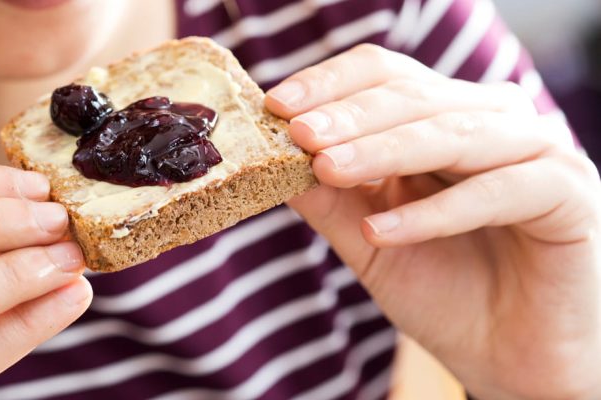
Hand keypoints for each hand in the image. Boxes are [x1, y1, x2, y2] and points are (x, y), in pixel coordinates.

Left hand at [266, 44, 600, 399]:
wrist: (510, 357)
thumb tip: (266, 157)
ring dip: (384, 151)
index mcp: (445, 116)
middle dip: (349, 116)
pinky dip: (435, 211)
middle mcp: (492, 120)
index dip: (330, 85)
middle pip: (414, 96)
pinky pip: (496, 191)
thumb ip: (327, 198)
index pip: (384, 76)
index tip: (276, 107)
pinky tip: (382, 229)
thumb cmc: (442, 290)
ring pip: (453, 134)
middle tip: (299, 134)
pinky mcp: (568, 193)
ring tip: (328, 169)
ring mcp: (535, 151)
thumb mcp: (368, 240)